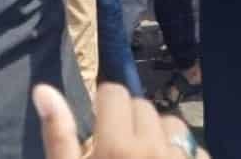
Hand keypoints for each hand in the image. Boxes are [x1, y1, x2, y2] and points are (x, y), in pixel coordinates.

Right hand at [34, 82, 208, 158]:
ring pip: (172, 124)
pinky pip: (196, 149)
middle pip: (143, 107)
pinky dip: (184, 155)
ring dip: (159, 137)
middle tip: (117, 151)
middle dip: (130, 122)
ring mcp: (183, 158)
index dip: (104, 108)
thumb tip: (43, 89)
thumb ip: (59, 134)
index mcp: (117, 145)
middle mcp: (155, 147)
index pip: (114, 93)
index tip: (98, 131)